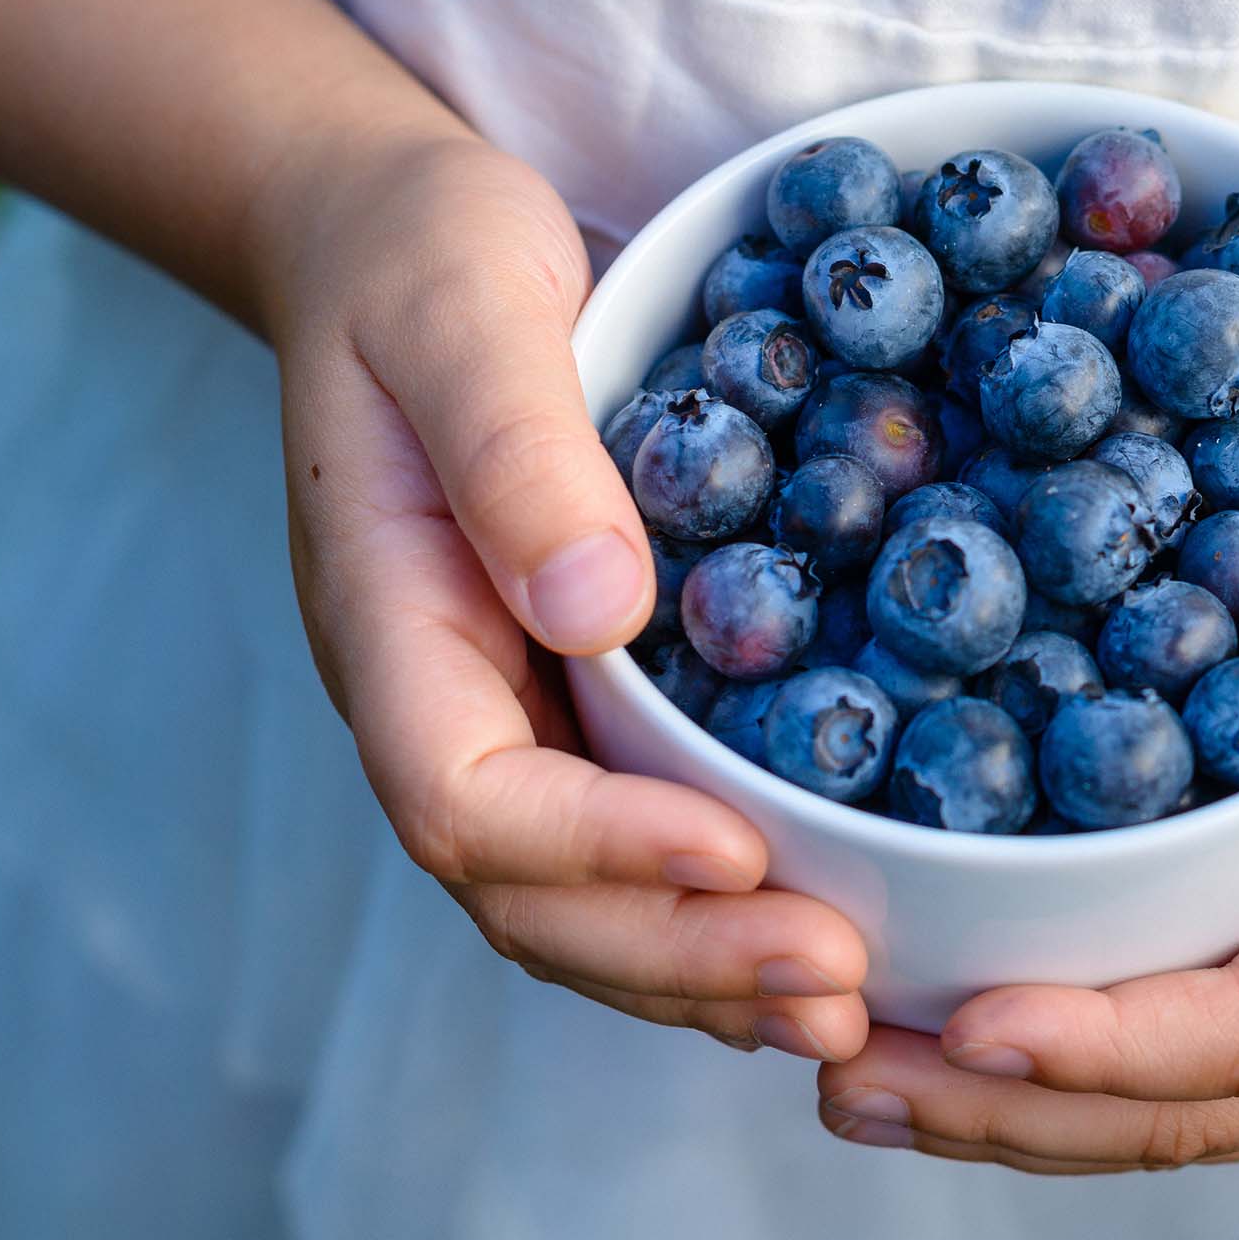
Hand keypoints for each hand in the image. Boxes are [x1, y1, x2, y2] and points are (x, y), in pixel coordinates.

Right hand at [258, 134, 869, 1061]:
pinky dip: (726, 904)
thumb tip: (600, 612)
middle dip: (677, 953)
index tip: (737, 851)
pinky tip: (836, 927)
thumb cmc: (421, 258)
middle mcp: (445, 700)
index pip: (463, 795)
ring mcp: (511, 713)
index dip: (596, 849)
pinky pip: (643, 837)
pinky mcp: (585, 700)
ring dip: (708, 965)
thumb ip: (515, 449)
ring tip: (850, 999)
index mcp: (388, 624)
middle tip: (834, 977)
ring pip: (587, 902)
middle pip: (532, 894)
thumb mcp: (463, 310)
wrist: (403, 240)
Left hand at [812, 476, 1238, 1167]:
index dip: (1122, 1047)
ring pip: (1192, 1103)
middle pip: (1205, 1105)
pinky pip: (1204, 1049)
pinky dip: (1080, 1059)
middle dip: (1025, 1110)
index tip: (978, 1025)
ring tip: (866, 1081)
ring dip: (1028, 1110)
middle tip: (849, 1077)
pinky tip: (971, 1030)